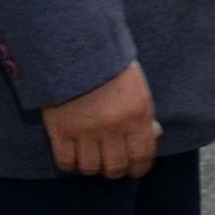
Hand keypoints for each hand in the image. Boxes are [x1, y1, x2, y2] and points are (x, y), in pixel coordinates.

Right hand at [41, 61, 157, 178]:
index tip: (135, 169)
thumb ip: (145, 113)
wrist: (74, 44)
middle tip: (112, 164)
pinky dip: (70, 163)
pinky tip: (73, 156)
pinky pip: (65, 161)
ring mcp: (85, 129)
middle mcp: (112, 126)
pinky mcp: (60, 129)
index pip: (142, 156)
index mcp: (136, 114)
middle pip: (115, 167)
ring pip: (90, 167)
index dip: (139, 168)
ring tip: (91, 158)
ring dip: (92, 167)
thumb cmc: (109, 62)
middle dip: (115, 170)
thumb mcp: (137, 85)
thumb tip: (154, 134)